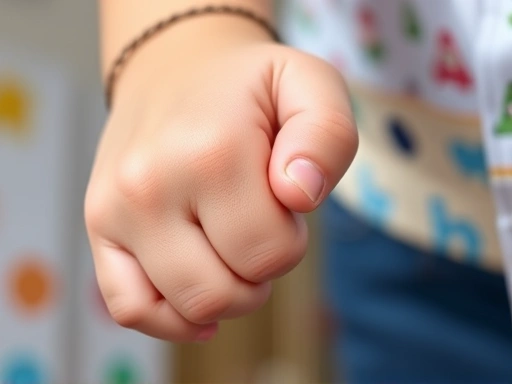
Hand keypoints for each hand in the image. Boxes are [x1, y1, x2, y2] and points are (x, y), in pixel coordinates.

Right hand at [85, 23, 356, 341]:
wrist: (173, 69)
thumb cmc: (247, 88)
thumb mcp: (309, 84)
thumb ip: (326, 135)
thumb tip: (298, 194)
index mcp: (211, 153)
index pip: (271, 253)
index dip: (290, 238)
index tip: (280, 203)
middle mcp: (150, 186)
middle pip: (228, 291)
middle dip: (260, 269)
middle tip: (256, 222)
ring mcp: (116, 210)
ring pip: (187, 306)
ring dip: (225, 293)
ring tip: (228, 246)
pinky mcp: (98, 226)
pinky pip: (130, 308)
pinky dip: (170, 319)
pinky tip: (197, 300)